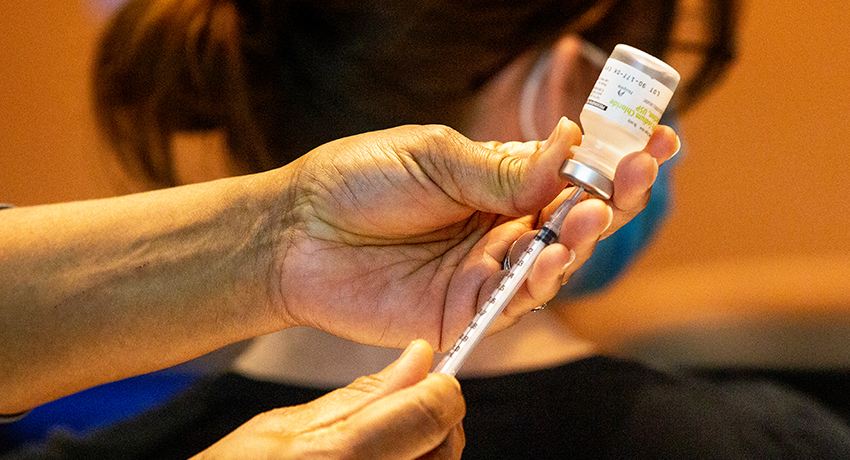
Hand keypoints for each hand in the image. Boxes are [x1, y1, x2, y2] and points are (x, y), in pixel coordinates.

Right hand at [192, 340, 464, 459]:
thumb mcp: (280, 427)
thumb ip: (360, 396)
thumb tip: (418, 359)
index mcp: (342, 459)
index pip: (433, 411)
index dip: (438, 386)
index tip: (426, 374)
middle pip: (446, 447)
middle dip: (433, 418)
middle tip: (400, 405)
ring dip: (424, 445)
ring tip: (381, 436)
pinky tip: (378, 455)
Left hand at [270, 118, 618, 349]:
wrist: (299, 234)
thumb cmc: (358, 182)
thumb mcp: (433, 157)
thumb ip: (500, 167)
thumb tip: (570, 148)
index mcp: (497, 180)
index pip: (570, 170)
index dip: (614, 157)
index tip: (658, 138)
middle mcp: (502, 226)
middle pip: (576, 216)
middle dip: (614, 194)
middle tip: (640, 170)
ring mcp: (488, 269)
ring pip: (557, 259)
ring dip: (584, 236)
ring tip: (596, 209)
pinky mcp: (469, 309)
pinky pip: (518, 299)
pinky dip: (541, 278)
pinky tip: (551, 255)